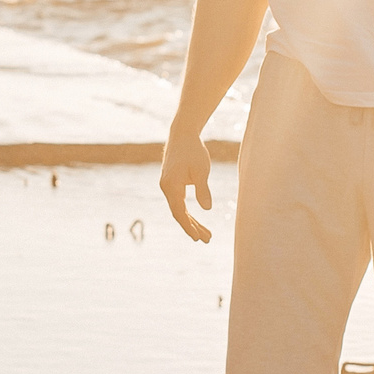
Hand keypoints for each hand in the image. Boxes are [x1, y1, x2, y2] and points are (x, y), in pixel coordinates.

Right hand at [160, 128, 214, 242]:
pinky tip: (196, 219)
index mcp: (171, 186)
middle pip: (179, 214)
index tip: (198, 238)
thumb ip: (203, 190)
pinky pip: (179, 202)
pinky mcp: (172, 183)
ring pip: (179, 209)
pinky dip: (188, 212)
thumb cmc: (193, 150)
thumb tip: (207, 209)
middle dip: (192, 227)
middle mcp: (166, 188)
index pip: (179, 213)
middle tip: (207, 239)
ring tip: (206, 233)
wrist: (182, 134)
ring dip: (191, 221)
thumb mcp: (201, 170)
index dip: (188, 227)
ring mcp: (168, 186)